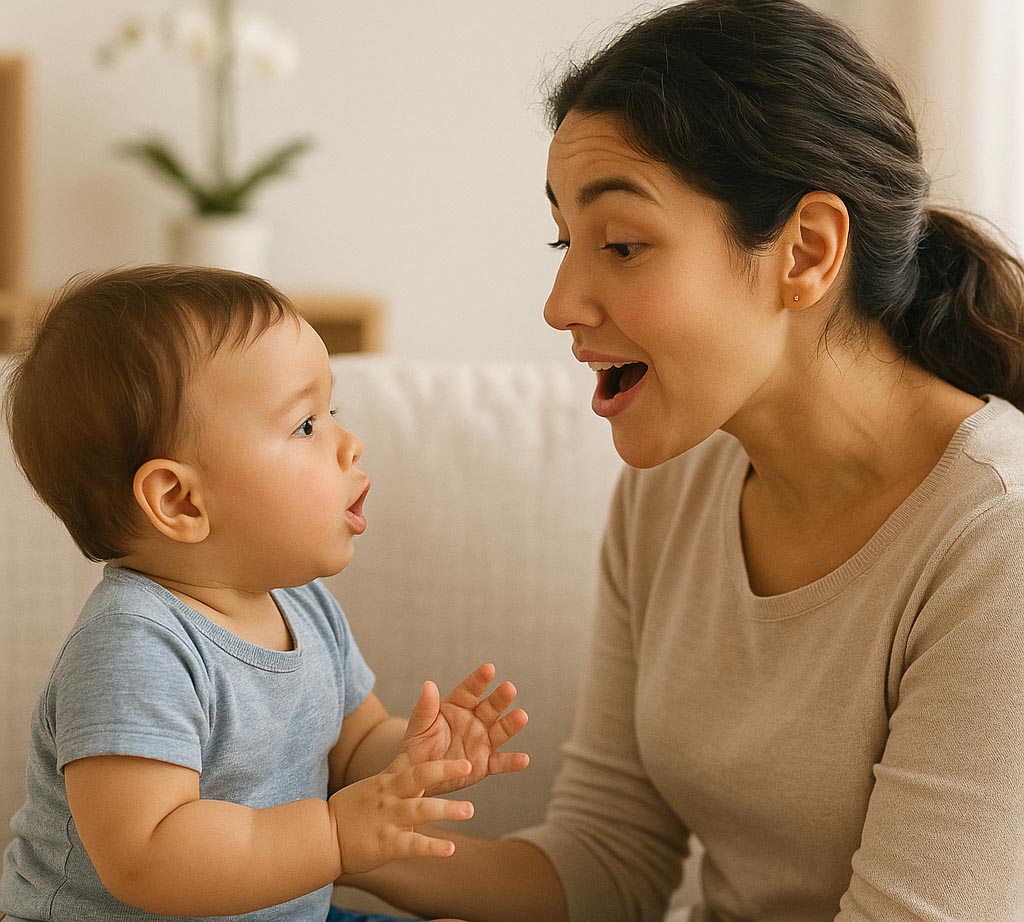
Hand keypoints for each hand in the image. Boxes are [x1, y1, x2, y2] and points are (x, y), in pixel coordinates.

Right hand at [328, 757, 473, 874]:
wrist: (322, 835)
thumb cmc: (352, 809)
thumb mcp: (376, 785)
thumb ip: (399, 775)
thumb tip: (423, 762)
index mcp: (388, 780)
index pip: (417, 763)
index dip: (439, 757)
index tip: (461, 753)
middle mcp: (390, 796)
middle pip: (419, 777)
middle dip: (444, 770)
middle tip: (468, 764)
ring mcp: (388, 819)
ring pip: (420, 810)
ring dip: (446, 809)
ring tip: (469, 810)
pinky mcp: (385, 844)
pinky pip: (412, 844)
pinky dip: (432, 847)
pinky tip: (450, 849)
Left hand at [399, 663, 529, 795]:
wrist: (419, 776)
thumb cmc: (417, 747)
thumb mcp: (418, 727)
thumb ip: (425, 708)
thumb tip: (428, 685)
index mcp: (457, 706)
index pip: (470, 690)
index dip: (479, 680)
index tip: (489, 669)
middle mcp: (474, 721)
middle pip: (490, 707)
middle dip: (500, 698)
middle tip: (509, 688)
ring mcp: (482, 741)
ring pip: (500, 731)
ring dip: (511, 724)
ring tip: (521, 716)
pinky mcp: (485, 764)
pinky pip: (500, 762)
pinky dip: (512, 762)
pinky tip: (524, 759)